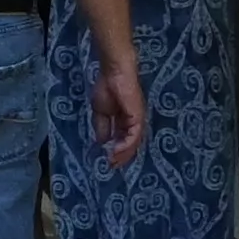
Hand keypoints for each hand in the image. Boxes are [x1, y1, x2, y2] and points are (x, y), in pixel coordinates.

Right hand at [91, 54, 147, 168]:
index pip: (123, 140)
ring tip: (113, 162)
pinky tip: (116, 152)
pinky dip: (125, 146)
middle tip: (112, 166)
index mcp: (124, 120)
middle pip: (130, 144)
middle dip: (121, 156)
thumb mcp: (101, 111)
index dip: (116, 151)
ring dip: (124, 154)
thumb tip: (102, 142)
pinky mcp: (138, 117)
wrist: (114, 72)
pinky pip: (134, 136)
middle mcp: (133, 122)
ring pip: (133, 143)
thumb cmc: (107, 87)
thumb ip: (103, 127)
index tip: (108, 161)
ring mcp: (137, 120)